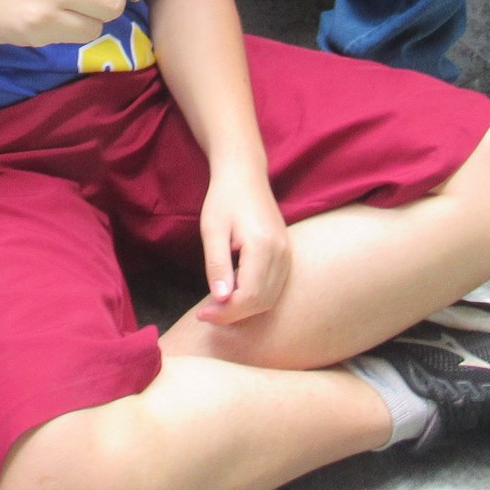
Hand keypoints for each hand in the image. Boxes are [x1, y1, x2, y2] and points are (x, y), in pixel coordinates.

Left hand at [195, 166, 291, 323]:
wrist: (245, 174)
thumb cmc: (224, 198)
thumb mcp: (212, 230)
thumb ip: (217, 265)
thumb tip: (220, 300)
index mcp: (263, 246)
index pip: (249, 296)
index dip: (225, 312)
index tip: (202, 315)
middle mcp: (282, 253)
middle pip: (262, 301)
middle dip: (234, 314)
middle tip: (206, 314)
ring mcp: (287, 254)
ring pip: (271, 298)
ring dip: (245, 308)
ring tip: (218, 305)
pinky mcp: (286, 254)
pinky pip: (274, 287)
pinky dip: (255, 298)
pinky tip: (234, 292)